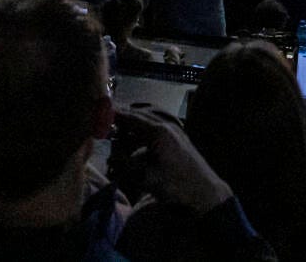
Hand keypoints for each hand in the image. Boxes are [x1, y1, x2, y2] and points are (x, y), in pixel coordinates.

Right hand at [116, 103, 238, 214]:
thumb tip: (110, 158)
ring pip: (149, 124)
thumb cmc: (175, 185)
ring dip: (134, 129)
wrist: (204, 192)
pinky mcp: (178, 140)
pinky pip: (157, 131)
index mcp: (159, 132)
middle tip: (106, 124)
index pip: (132, 117)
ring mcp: (175, 132)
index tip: (101, 114)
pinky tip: (136, 148)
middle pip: (141, 117)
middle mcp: (167, 126)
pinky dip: (144, 136)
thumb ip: (126, 165)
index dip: (116, 115)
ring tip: (119, 138)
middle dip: (124, 120)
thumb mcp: (146, 177)